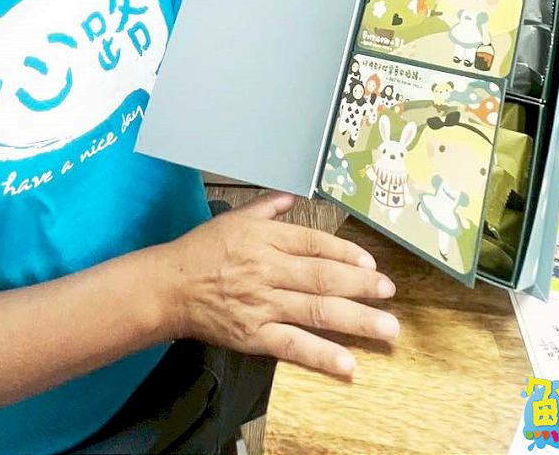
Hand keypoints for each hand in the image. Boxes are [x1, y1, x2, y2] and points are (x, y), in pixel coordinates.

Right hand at [159, 192, 398, 378]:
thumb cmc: (201, 251)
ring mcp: (263, 304)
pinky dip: (321, 355)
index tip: (370, 263)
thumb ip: (268, 206)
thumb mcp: (234, 218)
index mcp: (265, 239)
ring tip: (387, 328)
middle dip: (362, 285)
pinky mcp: (254, 335)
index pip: (314, 243)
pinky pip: (293, 345)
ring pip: (317, 311)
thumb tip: (293, 194)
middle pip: (323, 277)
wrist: (169, 287)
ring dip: (357, 320)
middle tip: (390, 291)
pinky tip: (348, 364)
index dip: (345, 252)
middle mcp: (268, 270)